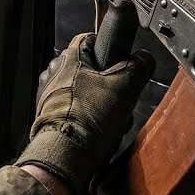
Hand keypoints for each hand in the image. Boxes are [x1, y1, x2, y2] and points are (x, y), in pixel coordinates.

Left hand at [15, 33, 152, 194]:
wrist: (65, 156)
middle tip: (119, 96)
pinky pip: (76, 111)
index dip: (109, 49)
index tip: (120, 62)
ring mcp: (49, 96)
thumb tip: (145, 58)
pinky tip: (99, 130)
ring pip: (84, 92)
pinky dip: (88, 119)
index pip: (91, 39)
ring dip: (100, 104)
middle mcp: (54, 73)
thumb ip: (139, 66)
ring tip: (110, 118)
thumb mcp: (125, 87)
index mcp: (69, 58)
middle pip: (90, 69)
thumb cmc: (87, 119)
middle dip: (108, 84)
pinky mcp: (49, 117)